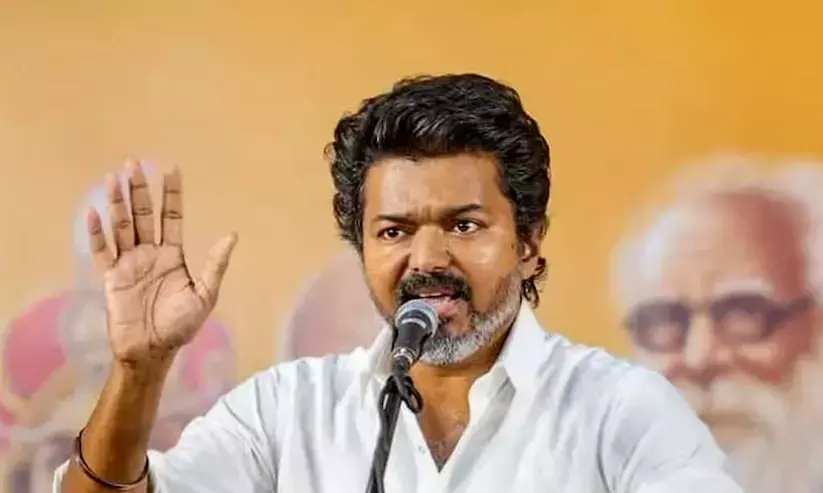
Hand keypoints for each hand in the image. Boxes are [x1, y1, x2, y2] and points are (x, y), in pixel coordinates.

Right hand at [88, 163, 236, 366]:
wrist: (152, 350)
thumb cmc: (181, 325)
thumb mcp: (205, 294)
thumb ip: (215, 264)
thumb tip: (232, 235)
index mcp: (173, 255)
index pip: (171, 217)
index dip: (171, 194)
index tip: (171, 169)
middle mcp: (150, 253)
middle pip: (142, 215)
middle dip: (138, 190)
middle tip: (133, 164)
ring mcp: (129, 263)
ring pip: (122, 226)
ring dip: (117, 203)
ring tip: (113, 179)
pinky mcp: (111, 277)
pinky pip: (103, 251)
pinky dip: (97, 233)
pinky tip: (94, 213)